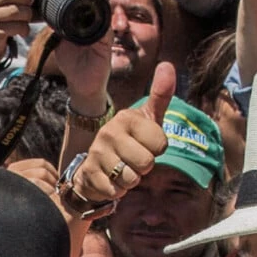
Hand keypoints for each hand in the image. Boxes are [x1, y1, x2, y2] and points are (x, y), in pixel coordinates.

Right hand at [68, 63, 174, 215]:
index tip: (146, 145)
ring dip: (131, 181)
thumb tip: (167, 64)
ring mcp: (97, 153)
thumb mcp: (147, 119)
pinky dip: (118, 191)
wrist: (94, 167)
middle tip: (134, 160)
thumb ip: (160, 94)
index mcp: (126, 117)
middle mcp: (109, 132)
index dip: (158, 150)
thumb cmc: (129, 142)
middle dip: (145, 168)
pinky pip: (116, 191)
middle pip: (147, 163)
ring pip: (132, 179)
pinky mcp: (89, 174)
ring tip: (123, 171)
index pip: (161, 144)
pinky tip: (111, 181)